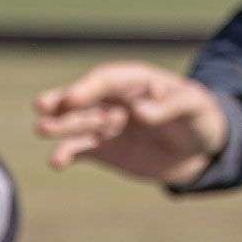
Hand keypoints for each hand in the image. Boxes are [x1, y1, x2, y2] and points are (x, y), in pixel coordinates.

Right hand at [33, 61, 228, 186]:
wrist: (200, 149)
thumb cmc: (199, 117)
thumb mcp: (195, 107)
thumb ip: (170, 107)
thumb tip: (138, 111)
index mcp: (137, 81)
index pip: (108, 79)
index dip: (90, 87)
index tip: (73, 99)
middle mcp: (116, 100)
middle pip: (86, 99)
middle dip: (63, 101)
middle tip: (41, 106)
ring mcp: (107, 124)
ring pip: (78, 123)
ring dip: (60, 126)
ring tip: (42, 130)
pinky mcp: (103, 149)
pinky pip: (80, 150)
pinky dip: (67, 154)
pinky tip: (57, 162)